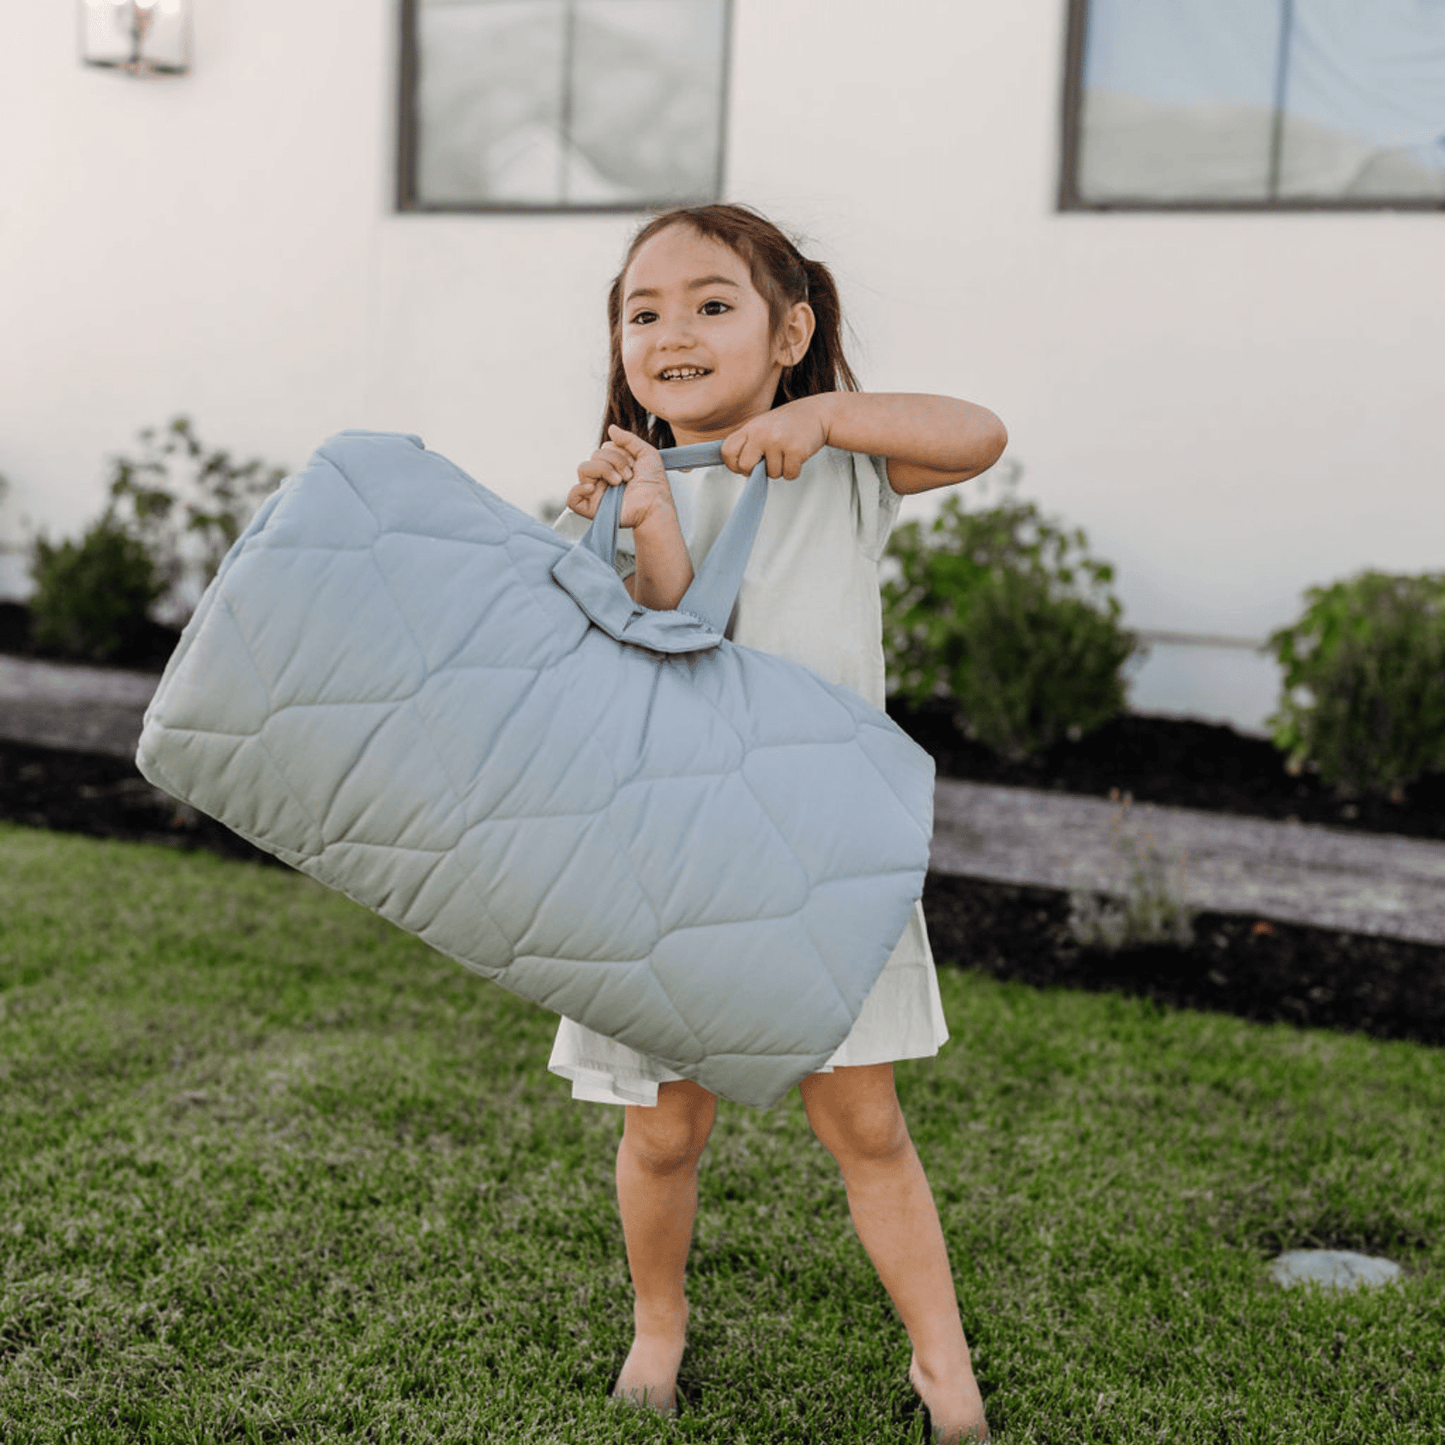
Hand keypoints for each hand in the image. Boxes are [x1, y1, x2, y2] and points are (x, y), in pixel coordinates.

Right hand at [567, 426, 675, 532]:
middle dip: (613, 460)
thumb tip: (611, 428)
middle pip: (593, 456)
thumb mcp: (646, 453)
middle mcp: (602, 479)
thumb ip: (629, 439)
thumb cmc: (654, 484)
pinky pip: (572, 499)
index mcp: (612, 467)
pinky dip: (578, 490)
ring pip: (583, 469)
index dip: (617, 453)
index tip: (633, 464)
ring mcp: (595, 493)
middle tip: (628, 475)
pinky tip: (593, 488)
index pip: (602, 449)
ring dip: (603, 470)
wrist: (656, 505)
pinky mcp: (591, 508)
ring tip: (619, 482)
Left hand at [720, 395, 836, 479]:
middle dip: (755, 472)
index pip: (727, 451)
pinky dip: (793, 471)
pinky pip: (789, 475)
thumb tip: (738, 468)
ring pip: (771, 474)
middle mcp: (761, 433)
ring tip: (786, 454)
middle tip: (767, 463)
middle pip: (745, 467)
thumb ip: (748, 443)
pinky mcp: (795, 450)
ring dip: (780, 470)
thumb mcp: (762, 427)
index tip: (743, 466)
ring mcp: (778, 441)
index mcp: (750, 428)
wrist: (818, 413)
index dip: (733, 464)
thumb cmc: (788, 423)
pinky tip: (796, 457)